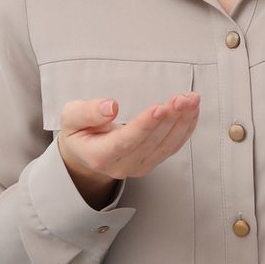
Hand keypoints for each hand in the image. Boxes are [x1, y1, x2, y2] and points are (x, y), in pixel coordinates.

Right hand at [56, 93, 199, 207]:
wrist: (85, 152)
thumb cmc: (79, 131)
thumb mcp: (71, 117)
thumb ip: (87, 112)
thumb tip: (111, 106)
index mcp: (99, 156)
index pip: (125, 141)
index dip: (144, 125)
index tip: (159, 107)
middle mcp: (122, 166)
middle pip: (151, 143)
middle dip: (170, 118)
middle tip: (183, 98)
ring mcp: (139, 166)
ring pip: (167, 145)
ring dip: (183, 121)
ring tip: (192, 99)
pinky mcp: (152, 161)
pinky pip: (174, 146)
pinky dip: (186, 127)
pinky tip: (193, 110)